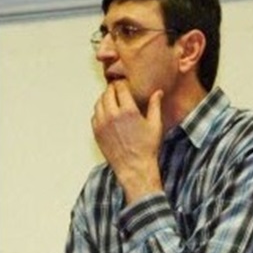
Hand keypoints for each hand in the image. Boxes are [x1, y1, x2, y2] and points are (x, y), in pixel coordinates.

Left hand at [91, 81, 163, 202]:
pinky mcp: (96, 132)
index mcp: (128, 111)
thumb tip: (158, 92)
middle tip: (118, 92)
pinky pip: (94, 115)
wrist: (134, 168)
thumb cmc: (146, 148)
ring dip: (105, 99)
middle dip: (113, 90)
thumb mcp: (155, 125)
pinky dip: (100, 112)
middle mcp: (113, 115)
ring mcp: (102, 124)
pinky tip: (108, 115)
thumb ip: (155, 106)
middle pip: (107, 93)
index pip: (120, 88)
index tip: (125, 86)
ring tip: (112, 102)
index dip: (122, 84)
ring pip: (98, 103)